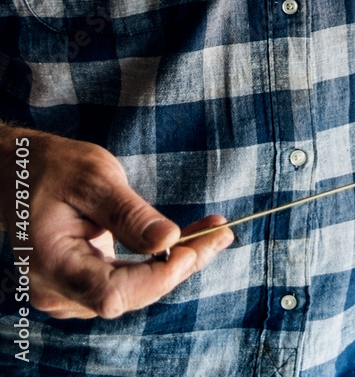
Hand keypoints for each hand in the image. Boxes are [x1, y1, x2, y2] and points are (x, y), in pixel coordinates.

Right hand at [0, 127, 232, 318]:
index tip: (195, 249)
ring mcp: (68, 291)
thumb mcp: (94, 179)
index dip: (158, 278)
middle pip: (129, 295)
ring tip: (214, 232)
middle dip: (180, 265)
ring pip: (133, 290)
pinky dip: (160, 261)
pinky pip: (127, 280)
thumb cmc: (54, 169)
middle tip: (222, 233)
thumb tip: (168, 240)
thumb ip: (128, 213)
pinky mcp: (83, 282)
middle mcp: (57, 289)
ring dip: (176, 263)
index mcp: (53, 264)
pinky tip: (189, 240)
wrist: (21, 172)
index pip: (112, 293)